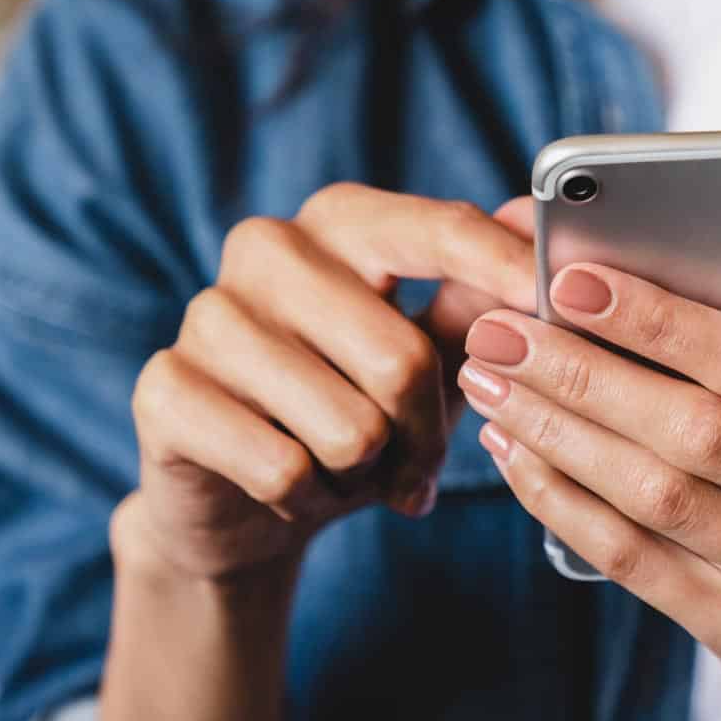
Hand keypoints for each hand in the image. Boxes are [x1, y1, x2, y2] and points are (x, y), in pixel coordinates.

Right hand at [124, 188, 535, 582]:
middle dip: (426, 435)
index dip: (504, 270)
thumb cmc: (353, 408)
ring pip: (348, 427)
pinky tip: (294, 488)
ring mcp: (207, 314)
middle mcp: (267, 247)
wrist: (242, 500)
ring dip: (366, 474)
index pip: (437, 230)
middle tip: (416, 464)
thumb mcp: (428, 355)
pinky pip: (283, 468)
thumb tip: (539, 225)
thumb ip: (479, 297)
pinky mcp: (164, 389)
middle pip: (402, 358)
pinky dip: (308, 498)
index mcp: (341, 220)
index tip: (556, 303)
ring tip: (348, 470)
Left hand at [457, 257, 720, 720]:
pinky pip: (635, 560)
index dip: (664, 322)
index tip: (573, 280)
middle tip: (502, 331)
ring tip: (491, 382)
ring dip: (558, 433)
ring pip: (657, 498)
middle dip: (586, 373)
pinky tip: (515, 452)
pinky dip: (563, 500)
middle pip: (701, 433)